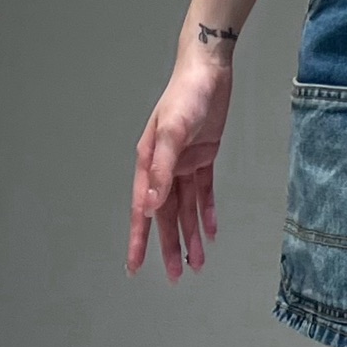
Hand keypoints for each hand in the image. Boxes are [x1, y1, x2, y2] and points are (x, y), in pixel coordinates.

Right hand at [126, 51, 232, 281]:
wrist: (208, 70)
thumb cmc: (186, 95)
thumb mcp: (174, 132)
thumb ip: (162, 169)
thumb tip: (150, 206)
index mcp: (148, 163)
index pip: (142, 210)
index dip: (139, 240)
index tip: (135, 268)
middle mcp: (163, 167)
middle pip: (165, 216)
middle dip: (170, 247)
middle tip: (176, 276)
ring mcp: (183, 164)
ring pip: (186, 209)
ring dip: (191, 236)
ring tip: (198, 264)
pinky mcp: (203, 158)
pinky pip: (204, 193)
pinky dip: (207, 212)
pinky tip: (212, 232)